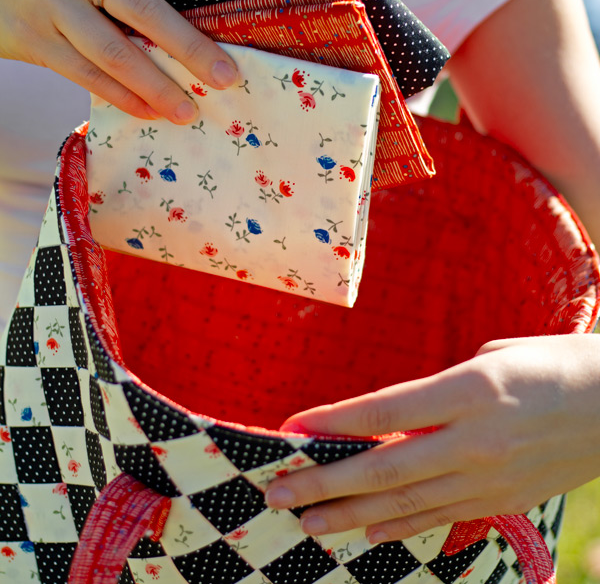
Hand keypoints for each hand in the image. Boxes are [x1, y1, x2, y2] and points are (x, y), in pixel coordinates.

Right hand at [0, 0, 237, 122]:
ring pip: (112, 51)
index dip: (196, 2)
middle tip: (224, 76)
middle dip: (188, 47)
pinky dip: (121, 96)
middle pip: (142, 9)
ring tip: (186, 110)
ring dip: (154, 86)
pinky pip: (85, 74)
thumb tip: (198, 13)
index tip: (231, 33)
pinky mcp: (33, 39)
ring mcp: (50, 3)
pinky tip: (148, 110)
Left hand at [265, 334, 599, 542]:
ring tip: (307, 522)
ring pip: (406, 501)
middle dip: (325, 481)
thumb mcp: (493, 358)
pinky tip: (367, 531)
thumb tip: (399, 419)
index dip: (333, 422)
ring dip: (350, 513)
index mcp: (470, 390)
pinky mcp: (504, 501)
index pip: (384, 409)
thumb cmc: (553, 363)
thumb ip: (442, 392)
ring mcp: (490, 477)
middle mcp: (475, 439)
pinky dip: (400, 525)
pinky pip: (441, 516)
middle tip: (279, 491)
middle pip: (384, 465)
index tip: (292, 430)